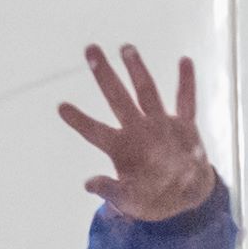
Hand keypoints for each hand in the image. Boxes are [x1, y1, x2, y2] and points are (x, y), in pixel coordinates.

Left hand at [61, 43, 219, 224]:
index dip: (79, 120)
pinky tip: (184, 61)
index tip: (61, 107)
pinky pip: (185, 102)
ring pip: (147, 92)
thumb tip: (88, 184)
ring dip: (137, 70)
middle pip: (117, 98)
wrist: (184, 200)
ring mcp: (160, 125)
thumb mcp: (127, 201)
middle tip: (90, 49)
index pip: (95, 131)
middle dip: (104, 75)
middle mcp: (137, 131)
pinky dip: (186, 83)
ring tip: (126, 47)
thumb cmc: (151, 199)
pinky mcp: (184, 127)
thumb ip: (109, 191)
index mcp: (121, 148)